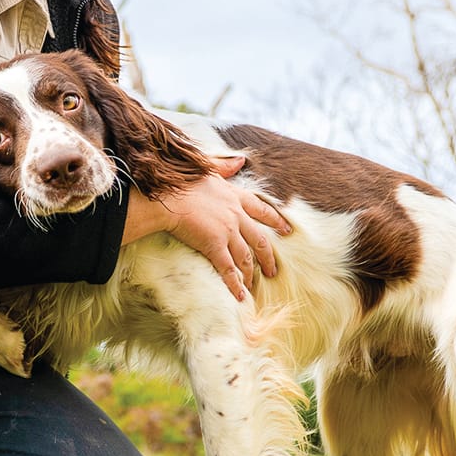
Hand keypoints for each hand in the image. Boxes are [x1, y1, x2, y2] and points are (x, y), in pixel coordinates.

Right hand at [122, 156, 290, 300]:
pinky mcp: (214, 246)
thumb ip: (225, 166)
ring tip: (253, 286)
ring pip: (246, 257)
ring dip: (250, 274)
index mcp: (235, 196)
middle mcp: (236, 215)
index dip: (275, 220)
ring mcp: (227, 232)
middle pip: (259, 240)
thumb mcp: (207, 167)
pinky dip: (235, 284)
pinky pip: (228, 269)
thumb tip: (241, 159)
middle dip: (268, 257)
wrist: (168, 196)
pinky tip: (240, 296)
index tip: (287, 230)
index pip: (261, 209)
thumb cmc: (181, 181)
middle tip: (273, 269)